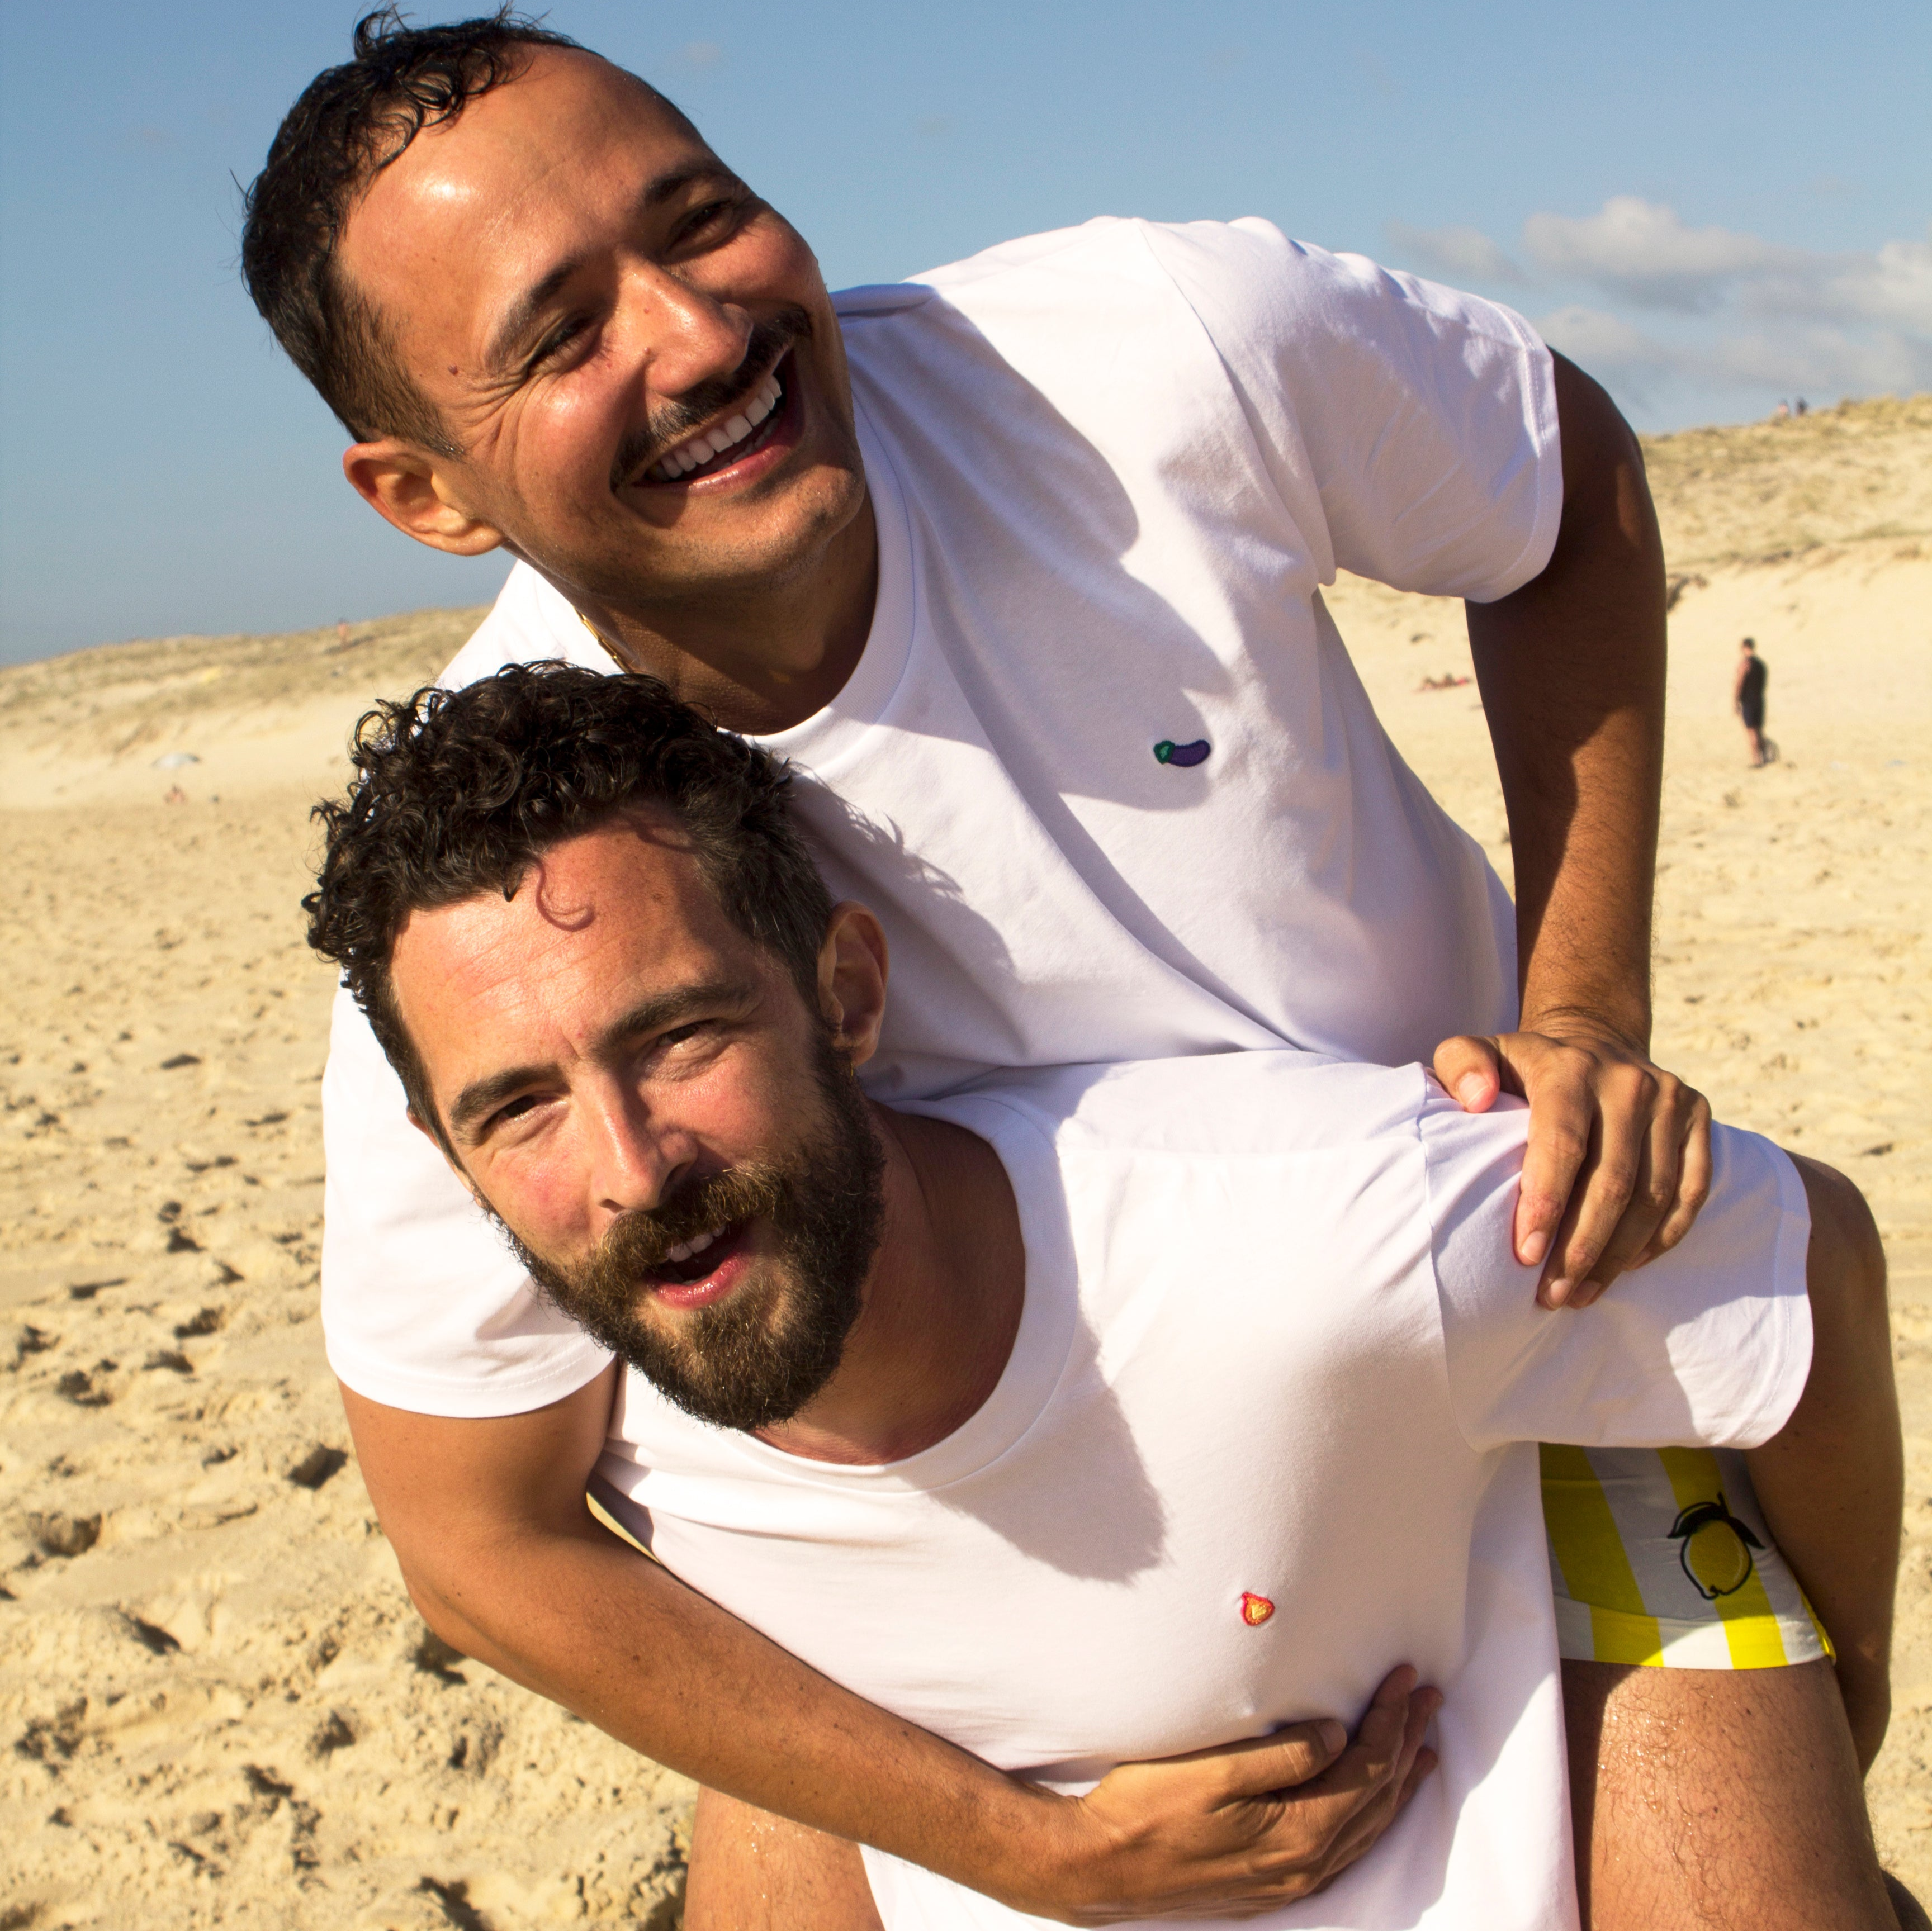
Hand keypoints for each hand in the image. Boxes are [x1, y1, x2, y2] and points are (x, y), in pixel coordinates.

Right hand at [1016, 1666, 1438, 1923]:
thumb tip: (1337, 1733)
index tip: (1406, 1677)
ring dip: (1396, 1783)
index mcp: (1296, 1834)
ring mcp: (1288, 1880)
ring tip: (1420, 1750)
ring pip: (1366, 1829)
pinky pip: (1344, 1850)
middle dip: (1406, 1744)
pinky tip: (1370, 1804)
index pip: (1366, 1768)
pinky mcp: (1271, 1884)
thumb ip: (1282, 1755)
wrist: (1099, 1866)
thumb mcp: (1212, 1772)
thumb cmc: (1147, 1809)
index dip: (1390, 1720)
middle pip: (1376, 1798)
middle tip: (1428, 1699)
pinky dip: (1368, 1817)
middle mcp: (1303, 1864)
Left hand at [1432, 1017, 1711, 1308]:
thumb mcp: (1480, 1051)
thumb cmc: (1523, 1067)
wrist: (1594, 1041)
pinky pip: (1690, 1192)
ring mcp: (1671, 1100)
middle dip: (1580, 1248)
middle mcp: (1627, 1082)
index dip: (1546, 1205)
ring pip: (1653, 1197)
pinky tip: (1626, 1266)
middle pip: (1612, 1182)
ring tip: (1580, 1294)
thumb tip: (1477, 1098)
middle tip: (1552, 1295)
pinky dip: (1662, 1238)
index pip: (1562, 1145)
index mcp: (1569, 1068)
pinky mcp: (1700, 1119)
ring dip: (1617, 1256)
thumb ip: (1459, 1064)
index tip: (1526, 1257)